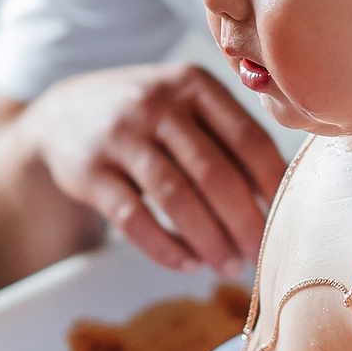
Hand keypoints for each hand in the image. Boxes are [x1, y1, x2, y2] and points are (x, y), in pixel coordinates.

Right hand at [31, 63, 283, 276]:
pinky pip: (133, 219)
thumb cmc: (148, 116)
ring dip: (208, 240)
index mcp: (194, 84)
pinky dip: (165, 247)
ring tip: (228, 266)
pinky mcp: (89, 170)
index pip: (248, 138)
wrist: (63, 113)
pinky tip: (186, 264)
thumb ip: (230, 137)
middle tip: (259, 256)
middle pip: (214, 173)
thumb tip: (277, 197)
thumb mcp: (187, 103)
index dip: (272, 183)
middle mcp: (157, 103)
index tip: (288, 219)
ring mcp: (120, 135)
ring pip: (176, 198)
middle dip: (243, 222)